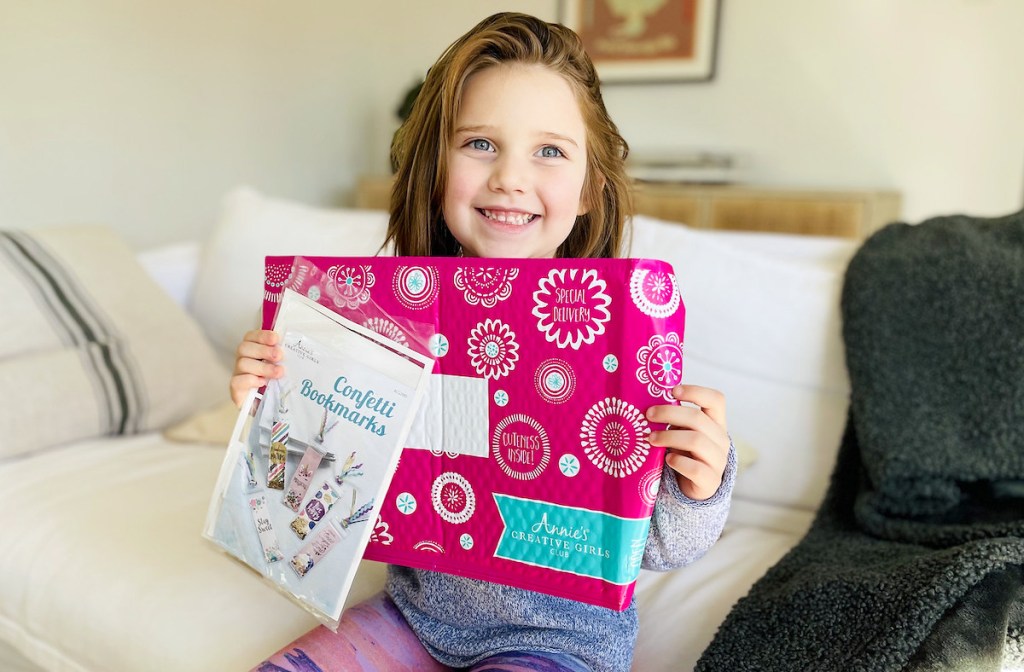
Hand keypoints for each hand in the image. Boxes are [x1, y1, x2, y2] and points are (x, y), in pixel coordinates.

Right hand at [229, 329, 284, 406]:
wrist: (271, 408)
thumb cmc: (276, 385)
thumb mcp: (282, 368)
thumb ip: (283, 357)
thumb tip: (293, 347)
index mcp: (253, 351)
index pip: (251, 337)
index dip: (262, 335)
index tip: (276, 339)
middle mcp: (243, 360)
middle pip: (244, 348)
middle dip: (263, 350)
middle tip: (279, 356)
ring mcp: (238, 375)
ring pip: (242, 364)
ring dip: (262, 367)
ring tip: (278, 373)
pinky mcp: (236, 390)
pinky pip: (237, 381)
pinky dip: (251, 380)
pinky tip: (263, 383)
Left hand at [646, 385, 728, 500]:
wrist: (691, 486)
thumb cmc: (683, 452)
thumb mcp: (681, 432)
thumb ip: (674, 420)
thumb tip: (648, 406)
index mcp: (716, 423)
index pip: (716, 400)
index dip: (696, 392)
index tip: (673, 391)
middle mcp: (721, 439)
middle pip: (698, 418)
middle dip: (669, 413)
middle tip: (648, 414)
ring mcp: (719, 461)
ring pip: (696, 441)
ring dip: (669, 436)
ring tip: (650, 439)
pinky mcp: (711, 481)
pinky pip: (695, 468)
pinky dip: (678, 461)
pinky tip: (668, 459)